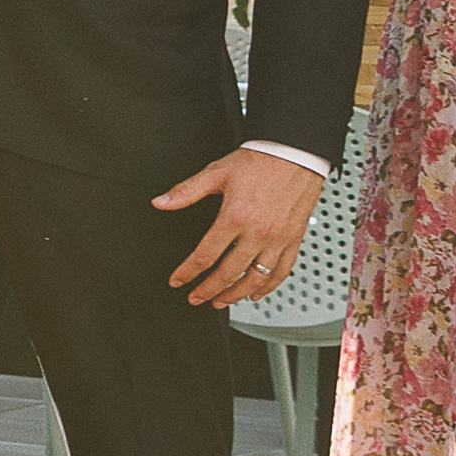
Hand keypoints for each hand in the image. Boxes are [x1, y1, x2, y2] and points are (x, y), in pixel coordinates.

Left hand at [151, 145, 317, 306]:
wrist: (295, 153)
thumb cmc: (258, 161)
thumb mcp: (216, 173)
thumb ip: (186, 191)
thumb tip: (161, 202)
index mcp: (234, 217)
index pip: (205, 255)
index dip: (188, 272)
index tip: (178, 281)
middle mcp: (257, 232)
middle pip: (228, 273)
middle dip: (208, 290)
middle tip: (196, 298)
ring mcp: (278, 239)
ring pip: (255, 279)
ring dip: (235, 294)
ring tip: (221, 301)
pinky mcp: (293, 240)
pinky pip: (282, 272)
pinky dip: (268, 287)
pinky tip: (256, 293)